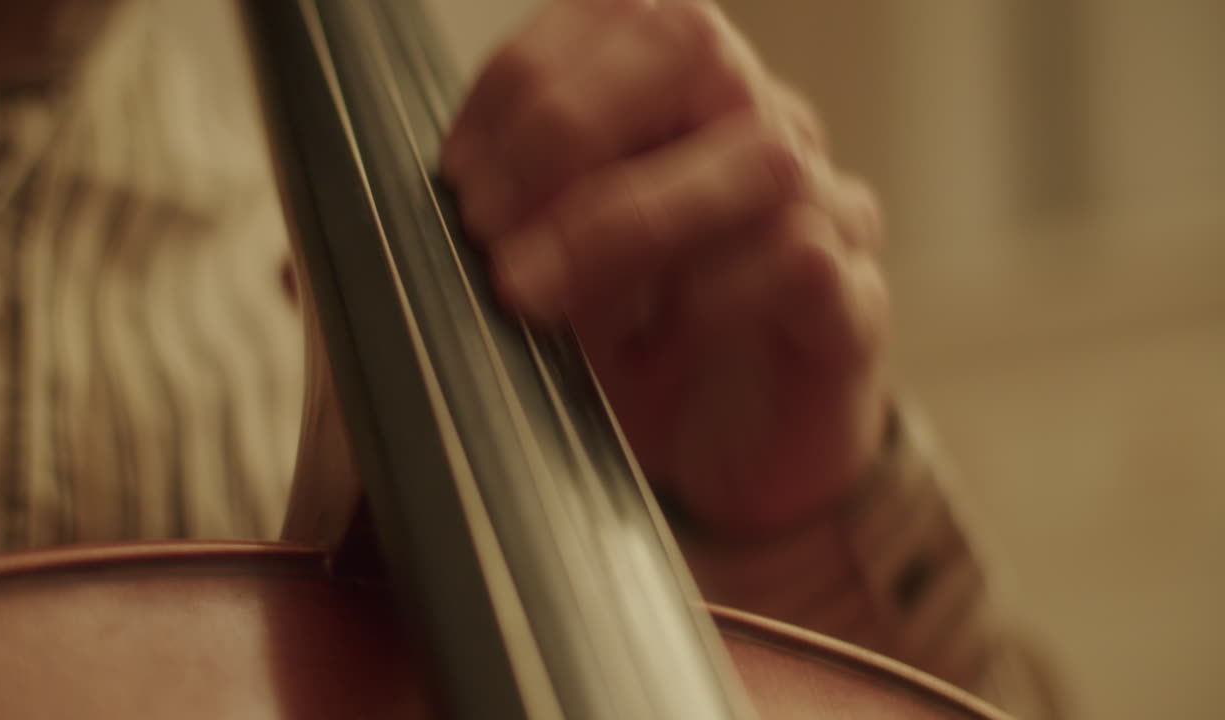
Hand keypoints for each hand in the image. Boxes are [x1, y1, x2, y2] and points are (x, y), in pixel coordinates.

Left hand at [441, 0, 887, 541]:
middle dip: (568, 122)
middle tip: (486, 224)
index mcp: (680, 100)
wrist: (732, 469)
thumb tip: (378, 235)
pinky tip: (652, 350)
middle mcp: (758, 125)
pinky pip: (800, 259)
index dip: (522, 78)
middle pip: (690, 42)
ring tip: (533, 294)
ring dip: (622, 219)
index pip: (615, 16)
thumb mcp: (545, 286)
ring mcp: (821, 204)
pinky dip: (709, 299)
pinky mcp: (852, 300)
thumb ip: (489, 238)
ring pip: (753, 154)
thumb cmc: (637, 360)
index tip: (455, 174)